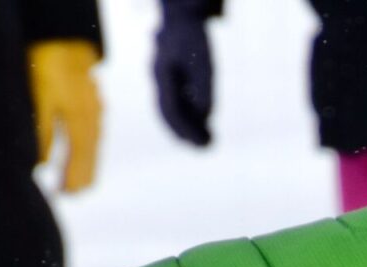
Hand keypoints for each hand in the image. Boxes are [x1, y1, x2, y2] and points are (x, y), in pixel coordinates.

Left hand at [27, 39, 101, 192]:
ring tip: (69, 179)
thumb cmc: (49, 67)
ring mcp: (96, 113)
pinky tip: (76, 151)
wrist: (64, 40)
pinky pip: (91, 135)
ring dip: (81, 165)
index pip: (82, 167)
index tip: (63, 197)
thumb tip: (41, 166)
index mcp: (82, 127)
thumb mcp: (39, 102)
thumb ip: (41, 135)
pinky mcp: (92, 104)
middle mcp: (94, 123)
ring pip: (92, 149)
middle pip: (91, 161)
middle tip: (66, 195)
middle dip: (79, 179)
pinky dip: (84, 149)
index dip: (73, 184)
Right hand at [153, 0, 214, 146]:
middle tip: (204, 148)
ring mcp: (163, 80)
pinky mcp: (170, 80)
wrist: (181, 18)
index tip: (198, 143)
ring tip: (207, 143)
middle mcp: (159, 79)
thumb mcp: (204, 63)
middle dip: (185, 132)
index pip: (170, 109)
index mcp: (162, 74)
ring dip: (188, 127)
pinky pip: (176, 103)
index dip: (184, 128)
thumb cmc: (193, 38)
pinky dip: (188, 116)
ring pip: (172, 109)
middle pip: (169, 112)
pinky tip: (204, 127)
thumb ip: (204, 89)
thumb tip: (205, 116)